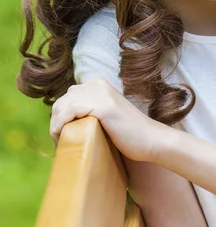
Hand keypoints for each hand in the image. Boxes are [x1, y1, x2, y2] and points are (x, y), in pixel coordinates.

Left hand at [50, 78, 165, 161]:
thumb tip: (63, 111)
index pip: (66, 97)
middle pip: (61, 102)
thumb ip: (89, 106)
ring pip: (62, 107)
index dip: (60, 117)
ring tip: (62, 142)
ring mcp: (101, 94)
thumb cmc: (128, 133)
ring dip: (56, 126)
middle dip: (56, 123)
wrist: (150, 140)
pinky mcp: (104, 106)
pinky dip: (61, 126)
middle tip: (61, 142)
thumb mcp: (105, 112)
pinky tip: (64, 137)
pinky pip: (69, 112)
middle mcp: (98, 84)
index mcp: (98, 83)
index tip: (63, 135)